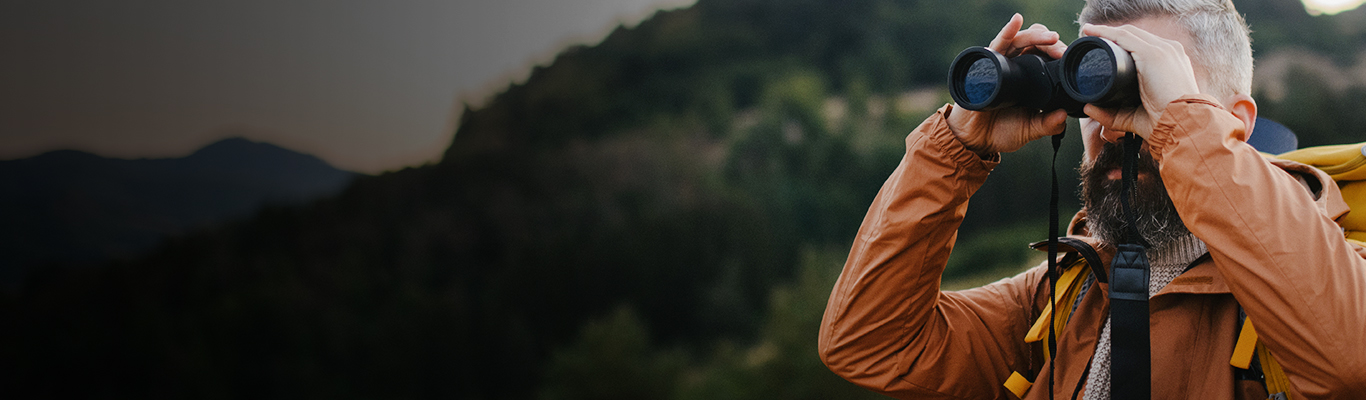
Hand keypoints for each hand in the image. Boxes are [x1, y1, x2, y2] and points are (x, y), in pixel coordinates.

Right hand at [946, 13, 1068, 155]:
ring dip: (1036, 36)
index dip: (1058, 54)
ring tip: (1051, 37)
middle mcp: (1014, 67)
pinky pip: (997, 44)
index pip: (1046, 56)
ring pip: (1019, 41)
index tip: (1069, 59)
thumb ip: (1048, 124)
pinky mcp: (986, 66)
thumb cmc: (1000, 132)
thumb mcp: (1030, 130)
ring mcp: (1000, 64)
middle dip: (1051, 44)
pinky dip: (1007, 31)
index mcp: (1028, 78)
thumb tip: (1064, 115)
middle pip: (1035, 44)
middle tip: (1062, 51)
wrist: (974, 141)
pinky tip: (1016, 21)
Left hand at [1079, 23, 1200, 139]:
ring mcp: (1163, 50)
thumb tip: (1088, 109)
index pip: (1143, 44)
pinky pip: (1124, 37)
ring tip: (1087, 31)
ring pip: (1128, 33)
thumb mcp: (1135, 116)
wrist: (1183, 126)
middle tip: (1089, 35)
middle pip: (1135, 35)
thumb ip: (1112, 114)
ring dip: (1105, 30)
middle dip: (1111, 34)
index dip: (1121, 42)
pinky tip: (1092, 32)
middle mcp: (1169, 51)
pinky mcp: (1153, 54)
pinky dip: (1106, 33)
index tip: (1101, 45)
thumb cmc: (1163, 124)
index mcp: (1170, 62)